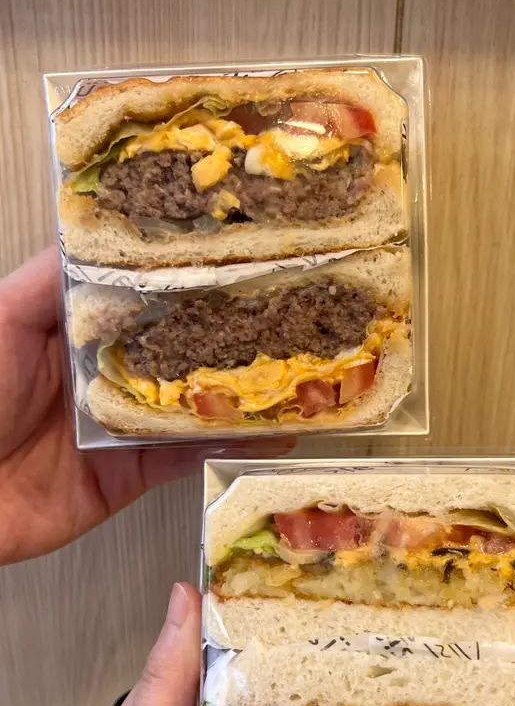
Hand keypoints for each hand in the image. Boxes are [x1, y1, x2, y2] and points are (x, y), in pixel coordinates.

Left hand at [0, 247, 291, 563]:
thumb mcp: (1, 320)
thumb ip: (48, 281)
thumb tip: (93, 229)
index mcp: (70, 331)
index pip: (137, 294)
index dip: (181, 274)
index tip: (232, 247)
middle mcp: (100, 373)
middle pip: (173, 348)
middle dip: (224, 331)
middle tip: (285, 307)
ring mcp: (117, 426)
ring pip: (188, 402)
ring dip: (236, 389)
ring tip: (293, 366)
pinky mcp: (126, 476)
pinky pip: (182, 458)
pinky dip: (224, 445)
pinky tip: (267, 429)